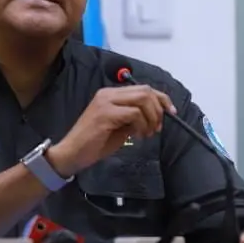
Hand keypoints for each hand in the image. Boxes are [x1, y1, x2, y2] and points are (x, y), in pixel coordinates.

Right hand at [47, 85, 176, 175]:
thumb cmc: (94, 144)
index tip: (171, 113)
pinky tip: (137, 136)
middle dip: (159, 109)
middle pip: (145, 90)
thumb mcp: (120, 128)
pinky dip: (142, 125)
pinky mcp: (105, 114)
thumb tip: (155, 117)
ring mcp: (106, 102)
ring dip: (152, 118)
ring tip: (147, 133)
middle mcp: (108, 94)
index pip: (143, 88)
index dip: (161, 99)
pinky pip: (134, 113)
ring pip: (142, 99)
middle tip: (158, 128)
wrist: (71, 154)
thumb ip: (134, 119)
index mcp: (110, 94)